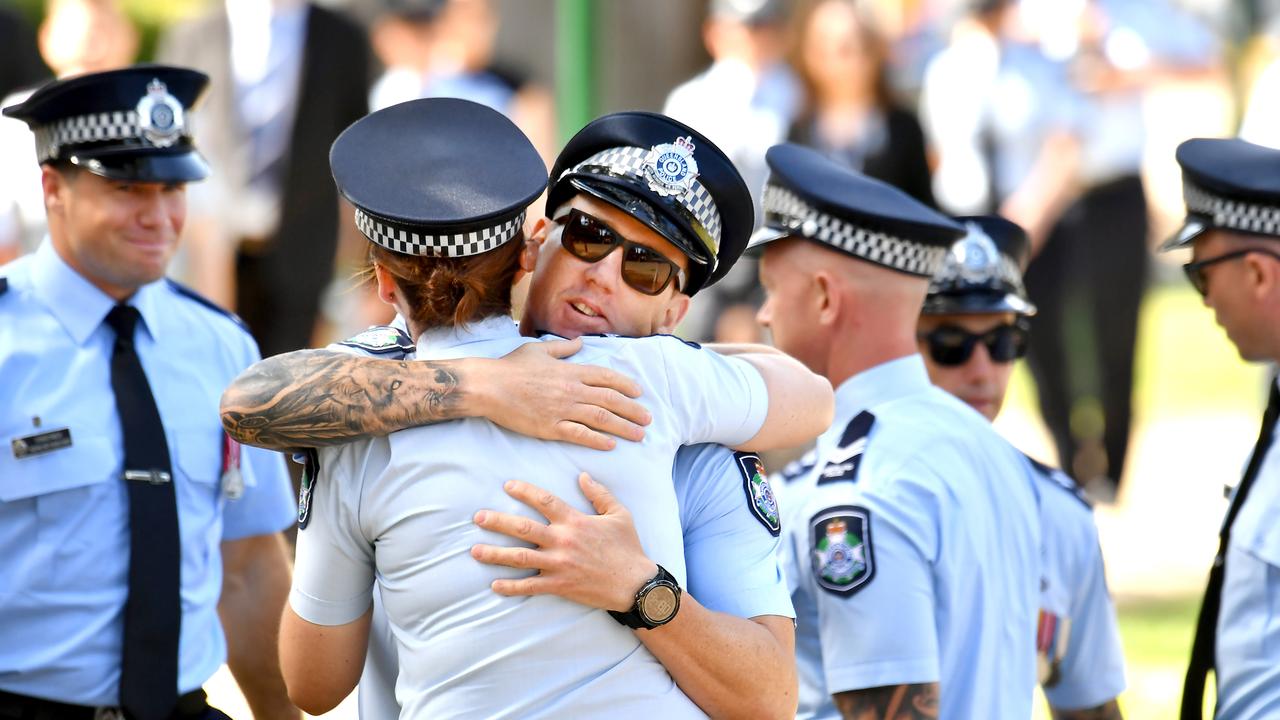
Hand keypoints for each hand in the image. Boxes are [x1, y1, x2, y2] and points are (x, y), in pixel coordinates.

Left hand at [470, 474, 657, 611]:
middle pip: (523, 528)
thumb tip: (582, 475)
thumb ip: (599, 494)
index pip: (545, 501)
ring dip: (495, 554)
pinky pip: (531, 586)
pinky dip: (511, 587)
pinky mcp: (560, 585)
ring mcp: (559, 565)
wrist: (635, 584)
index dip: (525, 491)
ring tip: (475, 551)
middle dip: (498, 522)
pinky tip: (495, 585)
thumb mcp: (619, 514)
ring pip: (520, 557)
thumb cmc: (628, 548)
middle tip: (478, 518)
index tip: (507, 485)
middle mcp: (563, 541)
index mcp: (575, 521)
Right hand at [478, 338, 650, 450]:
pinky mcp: (550, 427)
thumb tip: (579, 343)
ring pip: (601, 418)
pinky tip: (611, 444)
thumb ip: (563, 349)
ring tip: (639, 435)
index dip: (626, 385)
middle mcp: (571, 389)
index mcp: (570, 370)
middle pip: (611, 400)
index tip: (640, 393)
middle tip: (649, 419)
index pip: (606, 378)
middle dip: (633, 410)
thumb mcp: (539, 350)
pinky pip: (579, 435)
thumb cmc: (511, 366)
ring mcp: (562, 409)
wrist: (489, 386)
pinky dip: (598, 440)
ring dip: (624, 427)